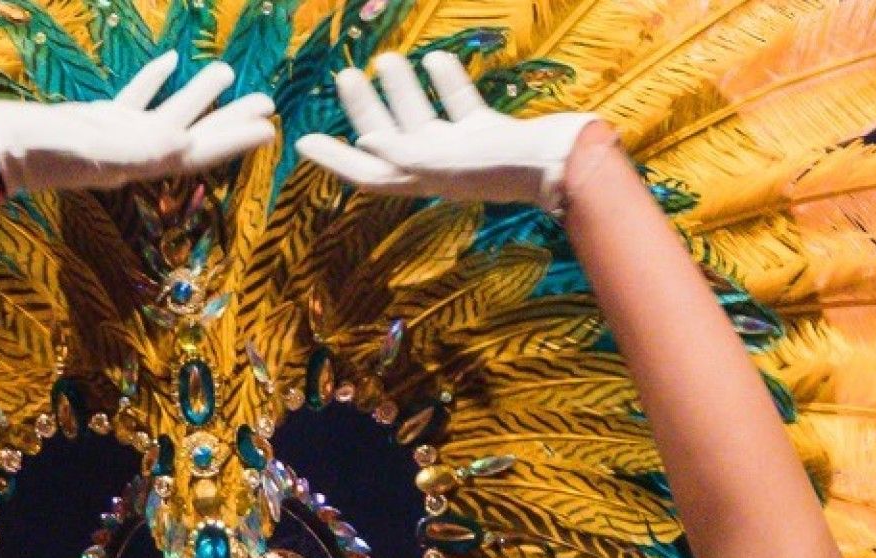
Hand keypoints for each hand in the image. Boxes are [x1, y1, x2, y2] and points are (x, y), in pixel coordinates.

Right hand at [0, 52, 277, 194]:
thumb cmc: (35, 152)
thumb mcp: (90, 151)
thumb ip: (131, 148)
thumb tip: (173, 144)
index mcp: (134, 162)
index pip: (196, 152)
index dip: (234, 140)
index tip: (269, 129)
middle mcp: (130, 153)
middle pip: (192, 137)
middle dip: (230, 121)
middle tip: (268, 104)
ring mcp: (112, 138)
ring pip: (166, 114)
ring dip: (199, 95)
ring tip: (228, 71)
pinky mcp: (93, 121)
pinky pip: (132, 100)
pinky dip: (154, 81)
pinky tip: (171, 61)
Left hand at [292, 51, 604, 208]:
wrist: (571, 162)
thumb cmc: (507, 165)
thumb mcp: (449, 163)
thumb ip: (407, 155)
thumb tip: (366, 141)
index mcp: (423, 180)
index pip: (367, 173)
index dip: (334, 159)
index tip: (304, 140)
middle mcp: (440, 168)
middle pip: (391, 138)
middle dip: (366, 109)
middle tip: (346, 76)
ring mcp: (468, 152)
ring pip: (425, 117)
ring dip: (404, 91)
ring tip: (387, 59)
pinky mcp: (494, 133)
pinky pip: (461, 106)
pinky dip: (446, 84)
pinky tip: (434, 58)